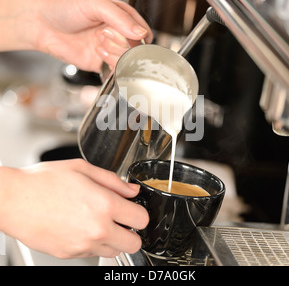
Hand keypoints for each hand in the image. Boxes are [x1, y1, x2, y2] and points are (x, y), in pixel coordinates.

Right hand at [0, 159, 148, 258]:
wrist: (13, 200)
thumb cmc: (43, 182)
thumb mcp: (82, 169)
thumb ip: (113, 181)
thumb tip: (131, 191)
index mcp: (104, 204)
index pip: (141, 219)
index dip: (140, 212)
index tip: (134, 209)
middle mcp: (96, 229)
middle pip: (134, 243)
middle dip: (132, 231)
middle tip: (122, 219)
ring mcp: (83, 245)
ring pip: (115, 251)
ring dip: (114, 238)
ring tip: (100, 221)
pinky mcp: (70, 254)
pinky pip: (93, 253)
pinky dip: (94, 243)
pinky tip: (82, 226)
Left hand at [35, 0, 152, 70]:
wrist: (42, 25)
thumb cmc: (65, 8)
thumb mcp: (95, 3)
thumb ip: (120, 17)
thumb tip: (141, 33)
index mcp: (121, 17)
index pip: (142, 31)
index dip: (138, 37)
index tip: (128, 36)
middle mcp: (117, 34)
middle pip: (136, 49)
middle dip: (122, 44)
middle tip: (103, 35)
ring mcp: (110, 50)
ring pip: (127, 61)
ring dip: (114, 54)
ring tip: (98, 44)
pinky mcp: (100, 64)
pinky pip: (115, 71)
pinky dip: (111, 66)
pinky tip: (98, 54)